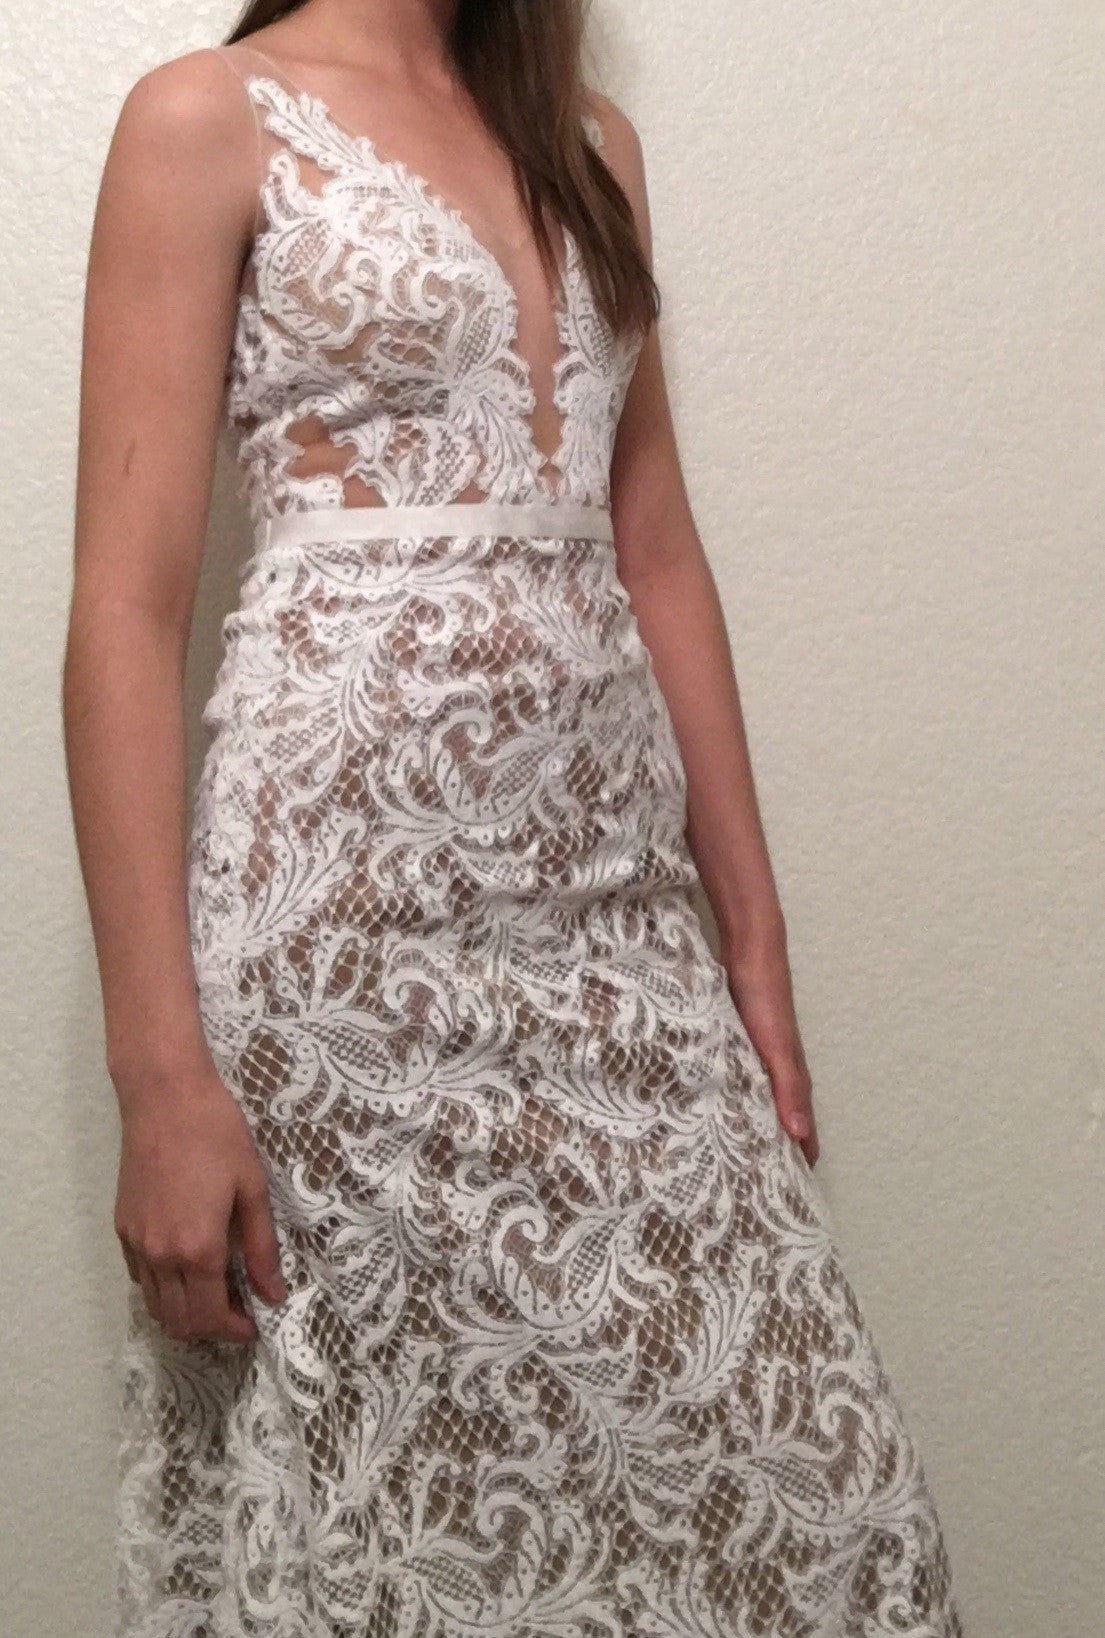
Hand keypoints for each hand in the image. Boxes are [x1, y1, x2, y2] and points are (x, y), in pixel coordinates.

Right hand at [113, 1061, 286, 1343]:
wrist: (165, 1097)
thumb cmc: (217, 1135)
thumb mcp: (252, 1189)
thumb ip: (261, 1249)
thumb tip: (273, 1294)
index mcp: (198, 1249)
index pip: (210, 1317)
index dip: (234, 1331)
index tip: (254, 1326)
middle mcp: (160, 1255)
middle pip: (179, 1322)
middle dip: (211, 1329)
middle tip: (238, 1313)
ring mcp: (136, 1242)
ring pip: (154, 1305)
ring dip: (184, 1313)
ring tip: (214, 1294)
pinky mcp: (122, 1227)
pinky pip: (140, 1278)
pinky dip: (162, 1289)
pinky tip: (186, 1269)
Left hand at [723, 930, 819, 1167]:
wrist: (750, 952)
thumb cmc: (765, 1001)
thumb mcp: (776, 1047)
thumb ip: (788, 1088)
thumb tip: (801, 1135)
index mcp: (792, 1075)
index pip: (803, 1129)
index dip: (801, 1159)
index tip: (793, 1196)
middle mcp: (779, 1069)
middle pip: (784, 1117)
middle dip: (778, 1150)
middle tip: (762, 1185)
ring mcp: (760, 1054)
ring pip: (762, 1099)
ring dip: (757, 1125)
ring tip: (740, 1155)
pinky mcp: (740, 1040)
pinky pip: (742, 1079)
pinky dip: (737, 1099)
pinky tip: (719, 1106)